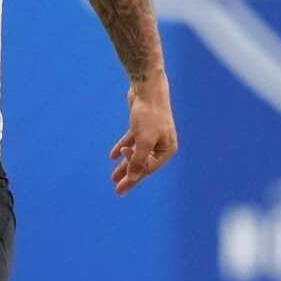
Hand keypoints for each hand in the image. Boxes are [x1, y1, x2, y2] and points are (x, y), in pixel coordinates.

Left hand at [109, 77, 176, 195]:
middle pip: (143, 164)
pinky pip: (132, 142)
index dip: (134, 172)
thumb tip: (133, 178)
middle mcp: (162, 144)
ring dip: (124, 165)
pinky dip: (122, 148)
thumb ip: (138, 160)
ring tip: (112, 177)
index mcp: (167, 149)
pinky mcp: (142, 127)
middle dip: (129, 177)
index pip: (149, 168)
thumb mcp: (143, 140)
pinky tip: (113, 156)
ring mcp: (152, 135)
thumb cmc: (149, 115)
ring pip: (136, 154)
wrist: (147, 90)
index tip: (120, 173)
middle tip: (117, 190)